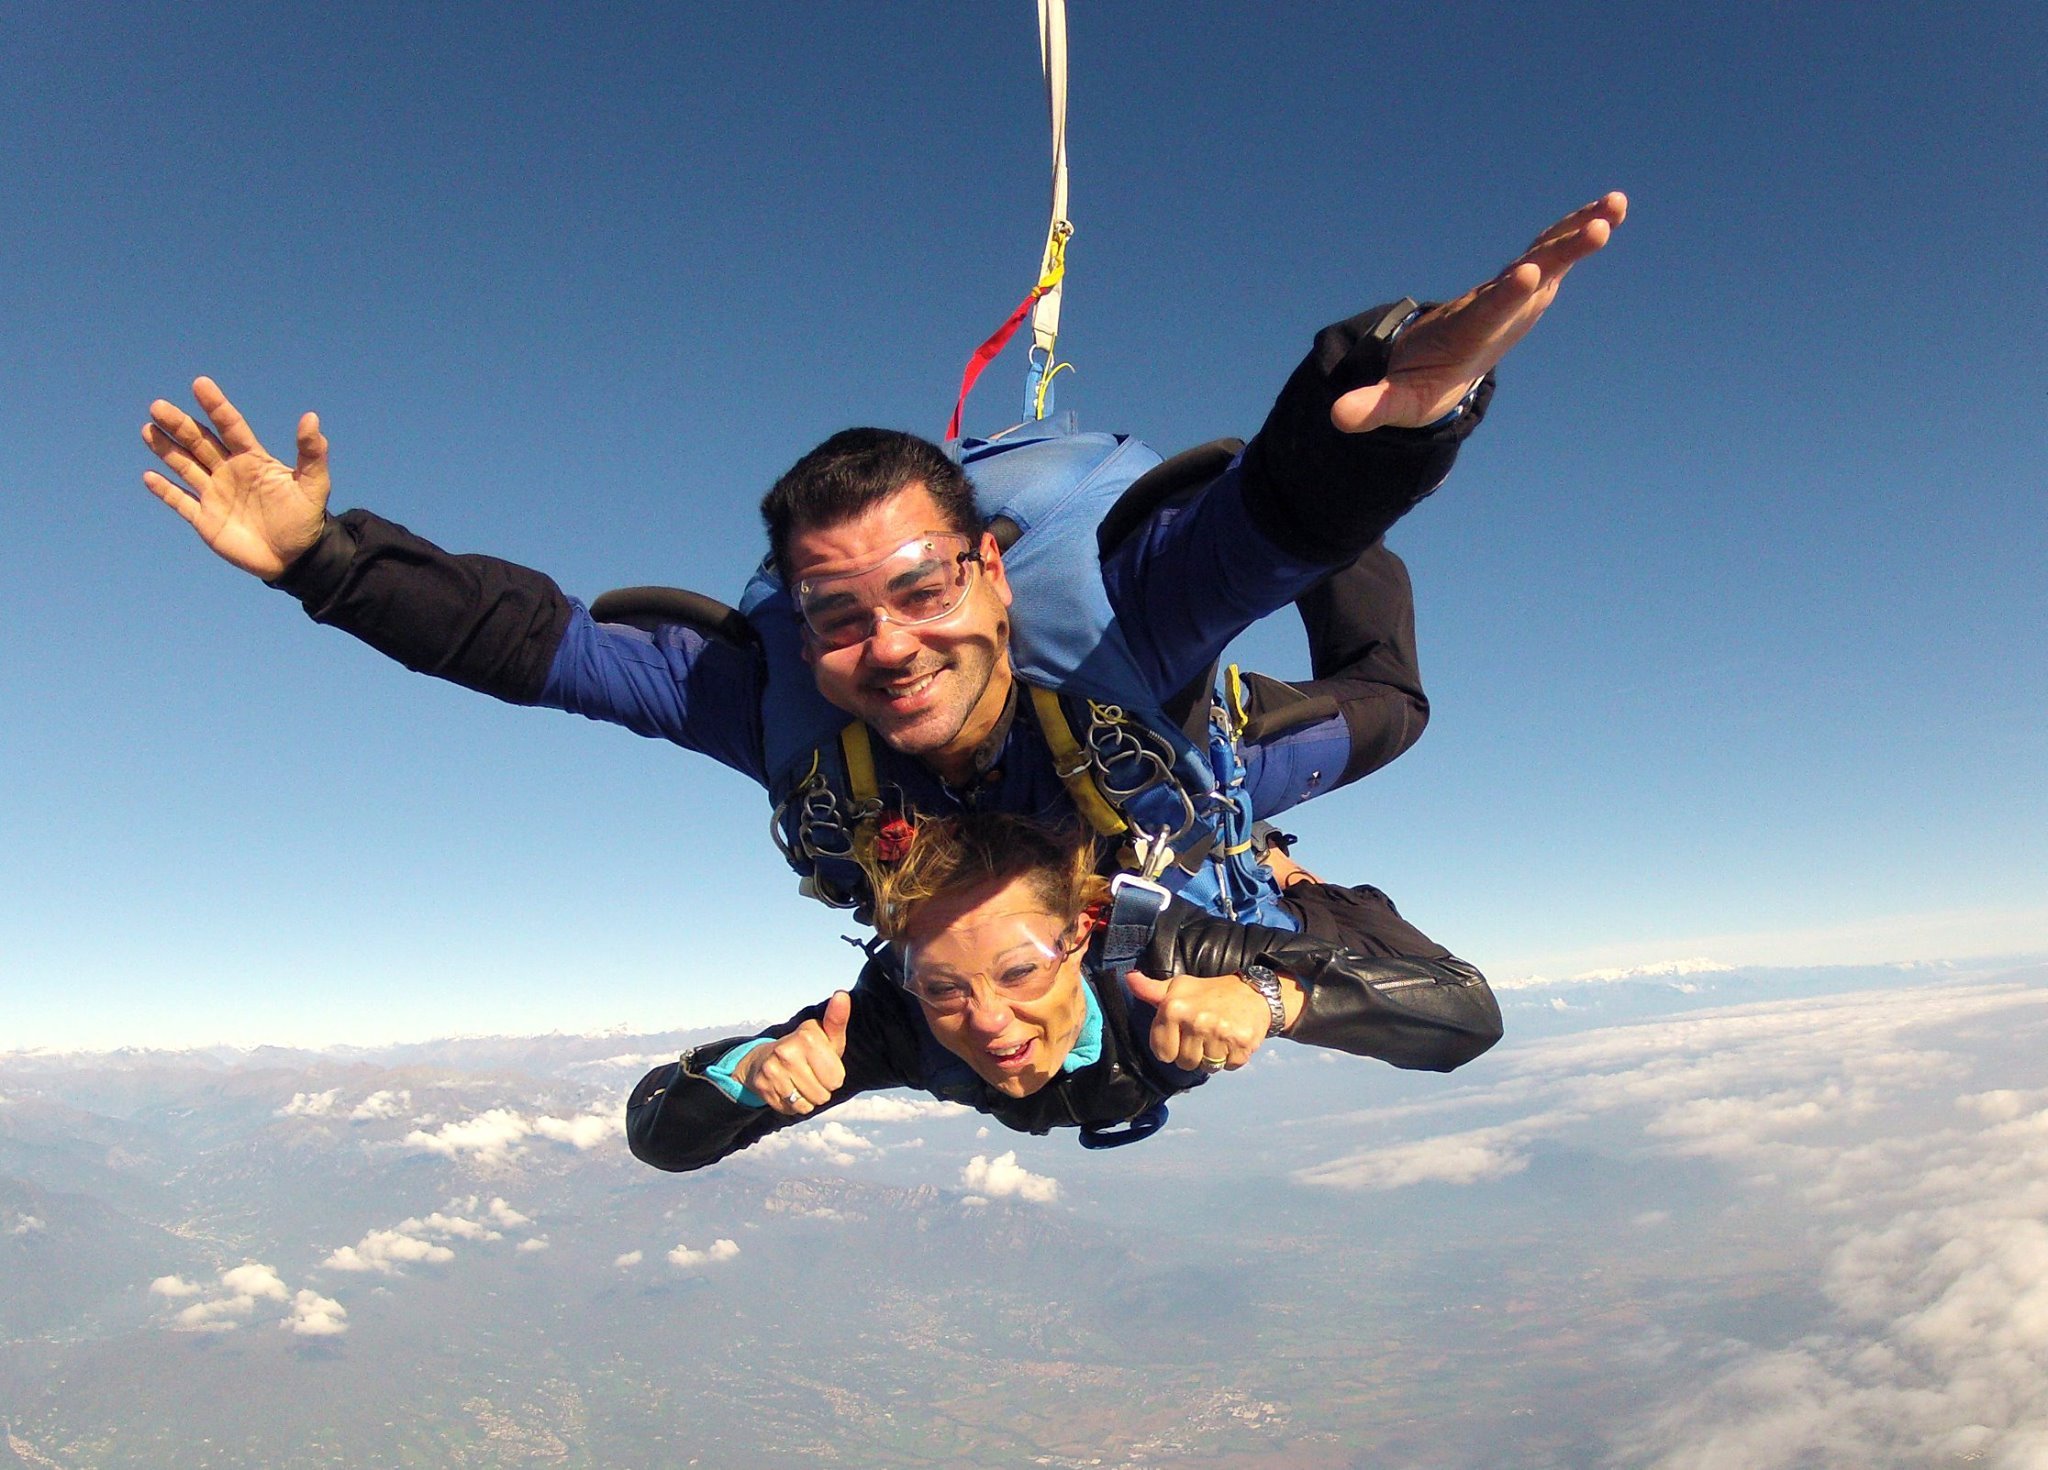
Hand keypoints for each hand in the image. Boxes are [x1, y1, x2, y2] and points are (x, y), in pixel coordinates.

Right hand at [142, 377, 331, 580]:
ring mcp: (215, 494)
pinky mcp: (205, 519)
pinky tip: (149, 476)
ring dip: (166, 449)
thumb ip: (311, 453)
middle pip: (200, 442)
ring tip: (148, 429)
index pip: (230, 426)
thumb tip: (311, 417)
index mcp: (252, 459)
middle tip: (158, 406)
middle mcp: (229, 471)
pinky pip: (180, 501)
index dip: (216, 406)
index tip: (201, 384)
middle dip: (179, 425)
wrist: (295, 558)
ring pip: (185, 466)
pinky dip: (165, 490)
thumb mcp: (314, 484)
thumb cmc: (305, 519)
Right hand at [734, 991, 851, 1115]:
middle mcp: (787, 1051)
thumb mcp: (826, 1036)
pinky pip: (792, 1110)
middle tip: (810, 1074)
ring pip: (808, 1105)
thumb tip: (841, 994)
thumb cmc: (806, 1048)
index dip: (834, 1076)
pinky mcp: (763, 1086)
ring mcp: (772, 1069)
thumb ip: (837, 1019)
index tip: (823, 1064)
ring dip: (808, 1099)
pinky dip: (794, 1105)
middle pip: (823, 1095)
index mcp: (807, 1036)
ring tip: (799, 1082)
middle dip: (821, 1089)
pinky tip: (787, 1089)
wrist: (765, 1058)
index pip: (837, 1079)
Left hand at [1124, 971, 1273, 1072]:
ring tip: (1219, 1035)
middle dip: (1194, 1053)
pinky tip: (1233, 1039)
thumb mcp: (1178, 987)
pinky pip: (1229, 1067)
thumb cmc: (1210, 993)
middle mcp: (1195, 1020)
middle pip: (1185, 1063)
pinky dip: (1232, 1058)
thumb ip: (1150, 989)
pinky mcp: (1241, 1043)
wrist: (1254, 991)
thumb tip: (1129, 978)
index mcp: (1174, 1008)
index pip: (1163, 1053)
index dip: (1173, 1047)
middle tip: (1205, 1033)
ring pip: (1207, 1066)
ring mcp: (1219, 1032)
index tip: (1184, 1034)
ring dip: (1214, 1056)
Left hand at [1333, 191, 1627, 431]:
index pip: (1486, 310)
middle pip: (1526, 275)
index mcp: (1465, 330)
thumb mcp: (1394, 402)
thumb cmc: (1415, 382)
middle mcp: (1489, 303)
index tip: (1526, 273)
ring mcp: (1509, 291)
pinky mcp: (1524, 285)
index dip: (1506, 294)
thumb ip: (1370, 406)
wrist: (1424, 356)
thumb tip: (1336, 417)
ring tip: (1616, 206)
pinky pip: (1552, 254)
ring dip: (1578, 232)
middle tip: (1594, 230)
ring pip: (1544, 256)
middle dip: (1558, 254)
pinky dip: (1579, 232)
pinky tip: (1612, 212)